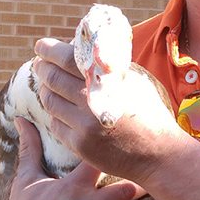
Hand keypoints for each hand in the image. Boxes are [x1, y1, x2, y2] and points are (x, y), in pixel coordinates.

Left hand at [32, 38, 185, 182]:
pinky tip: (60, 109)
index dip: (49, 50)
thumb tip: (82, 52)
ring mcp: (83, 126)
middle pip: (52, 79)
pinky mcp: (79, 145)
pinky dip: (55, 114)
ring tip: (48, 85)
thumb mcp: (135, 81)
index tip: (41, 46)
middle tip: (40, 64)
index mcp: (105, 81)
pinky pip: (56, 125)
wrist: (159, 154)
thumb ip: (109, 68)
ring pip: (50, 102)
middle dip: (42, 68)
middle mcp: (90, 102)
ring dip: (46, 90)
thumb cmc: (150, 113)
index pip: (66, 59)